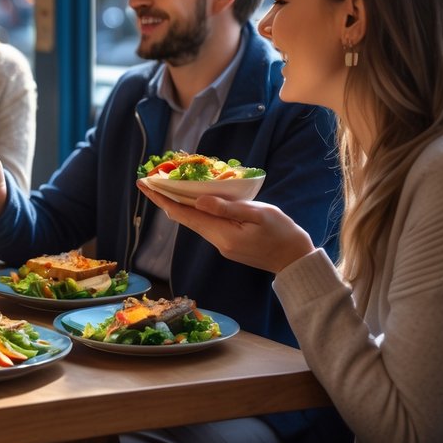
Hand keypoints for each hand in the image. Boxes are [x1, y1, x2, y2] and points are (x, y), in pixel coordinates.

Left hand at [135, 179, 316, 273]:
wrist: (297, 261)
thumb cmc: (283, 233)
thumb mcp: (258, 214)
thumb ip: (228, 208)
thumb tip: (199, 200)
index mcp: (222, 234)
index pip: (184, 214)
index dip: (162, 199)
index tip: (145, 185)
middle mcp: (217, 241)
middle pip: (184, 217)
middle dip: (165, 199)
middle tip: (147, 181)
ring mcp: (222, 244)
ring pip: (194, 220)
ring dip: (178, 203)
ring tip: (164, 186)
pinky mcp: (228, 243)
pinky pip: (205, 223)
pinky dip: (195, 209)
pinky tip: (191, 198)